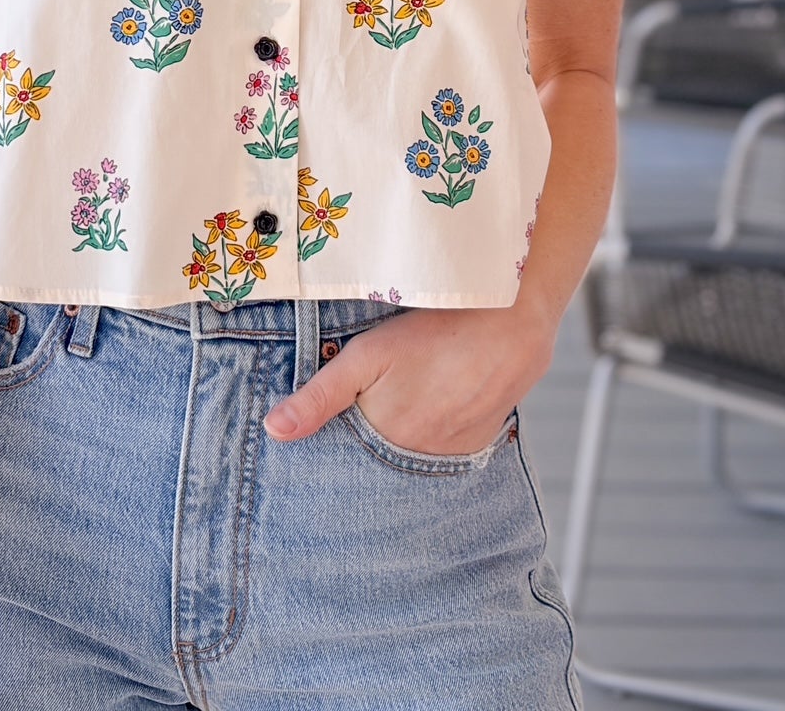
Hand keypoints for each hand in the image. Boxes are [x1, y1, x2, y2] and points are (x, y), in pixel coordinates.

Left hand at [261, 304, 554, 454]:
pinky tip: (432, 407)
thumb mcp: (366, 354)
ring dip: (402, 442)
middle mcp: (421, 456)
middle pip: (383, 461)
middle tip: (374, 409)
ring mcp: (454, 452)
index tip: (330, 436)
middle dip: (369, 448)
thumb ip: (320, 396)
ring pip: (414, 457)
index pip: (349, 462)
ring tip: (405, 405)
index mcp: (388, 439)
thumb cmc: (432, 329)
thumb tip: (274, 430)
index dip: (335, 449)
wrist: (509, 321)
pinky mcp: (479, 441)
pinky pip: (446, 450)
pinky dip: (433, 436)